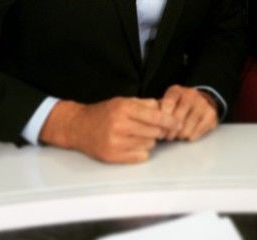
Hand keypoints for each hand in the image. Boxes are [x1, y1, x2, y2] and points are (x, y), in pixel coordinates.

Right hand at [39, 97, 175, 163]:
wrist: (79, 126)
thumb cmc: (105, 112)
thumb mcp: (124, 100)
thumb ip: (145, 104)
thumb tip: (165, 109)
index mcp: (124, 108)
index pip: (154, 116)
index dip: (169, 120)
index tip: (178, 123)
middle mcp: (120, 125)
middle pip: (154, 132)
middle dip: (159, 130)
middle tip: (156, 129)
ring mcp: (115, 142)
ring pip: (149, 144)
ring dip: (149, 140)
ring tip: (139, 135)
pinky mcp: (112, 156)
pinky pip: (140, 156)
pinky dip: (141, 151)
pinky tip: (134, 144)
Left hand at [159, 85, 218, 141]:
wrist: (201, 102)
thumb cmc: (177, 106)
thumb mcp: (166, 104)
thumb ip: (157, 111)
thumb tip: (148, 124)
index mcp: (177, 91)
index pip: (168, 102)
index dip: (163, 118)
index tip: (159, 128)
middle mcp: (191, 94)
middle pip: (178, 117)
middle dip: (170, 131)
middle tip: (167, 136)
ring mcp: (203, 104)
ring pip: (187, 128)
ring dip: (180, 135)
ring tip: (177, 135)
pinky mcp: (211, 115)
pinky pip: (197, 133)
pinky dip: (190, 137)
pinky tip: (188, 134)